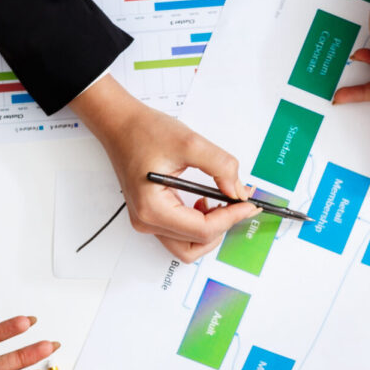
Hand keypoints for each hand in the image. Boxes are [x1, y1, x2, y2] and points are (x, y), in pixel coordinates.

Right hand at [70, 75, 258, 261]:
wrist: (120, 124)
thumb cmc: (144, 131)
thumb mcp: (190, 143)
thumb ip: (221, 167)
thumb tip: (239, 192)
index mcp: (152, 208)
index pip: (202, 230)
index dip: (231, 218)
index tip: (248, 204)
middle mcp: (147, 221)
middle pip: (196, 245)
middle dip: (222, 227)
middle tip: (237, 204)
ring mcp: (147, 222)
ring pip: (189, 246)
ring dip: (210, 230)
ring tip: (220, 203)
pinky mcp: (151, 216)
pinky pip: (181, 234)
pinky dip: (200, 225)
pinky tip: (205, 202)